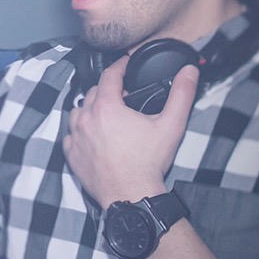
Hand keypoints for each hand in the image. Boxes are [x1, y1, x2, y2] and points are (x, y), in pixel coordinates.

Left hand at [63, 56, 199, 209]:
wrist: (131, 194)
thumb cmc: (148, 162)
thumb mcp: (171, 125)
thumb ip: (181, 94)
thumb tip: (188, 72)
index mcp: (107, 107)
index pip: (109, 75)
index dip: (119, 66)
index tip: (125, 64)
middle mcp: (86, 118)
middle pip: (93, 92)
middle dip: (108, 89)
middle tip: (124, 95)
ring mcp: (76, 136)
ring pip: (78, 111)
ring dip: (91, 108)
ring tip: (108, 114)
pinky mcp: (71, 153)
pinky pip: (71, 134)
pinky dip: (80, 130)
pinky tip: (93, 134)